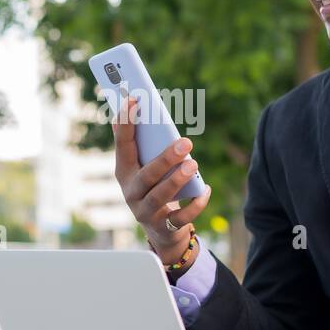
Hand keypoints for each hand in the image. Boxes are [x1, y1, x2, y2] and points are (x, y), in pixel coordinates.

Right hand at [112, 94, 212, 265]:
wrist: (160, 229)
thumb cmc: (153, 187)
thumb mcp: (143, 166)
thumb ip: (141, 142)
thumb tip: (137, 107)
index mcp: (124, 172)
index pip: (122, 145)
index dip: (126, 122)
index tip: (135, 100)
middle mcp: (131, 193)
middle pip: (147, 175)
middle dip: (165, 158)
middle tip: (186, 142)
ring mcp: (146, 212)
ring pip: (161, 197)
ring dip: (177, 180)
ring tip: (193, 165)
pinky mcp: (164, 228)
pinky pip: (181, 217)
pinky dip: (196, 204)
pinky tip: (206, 189)